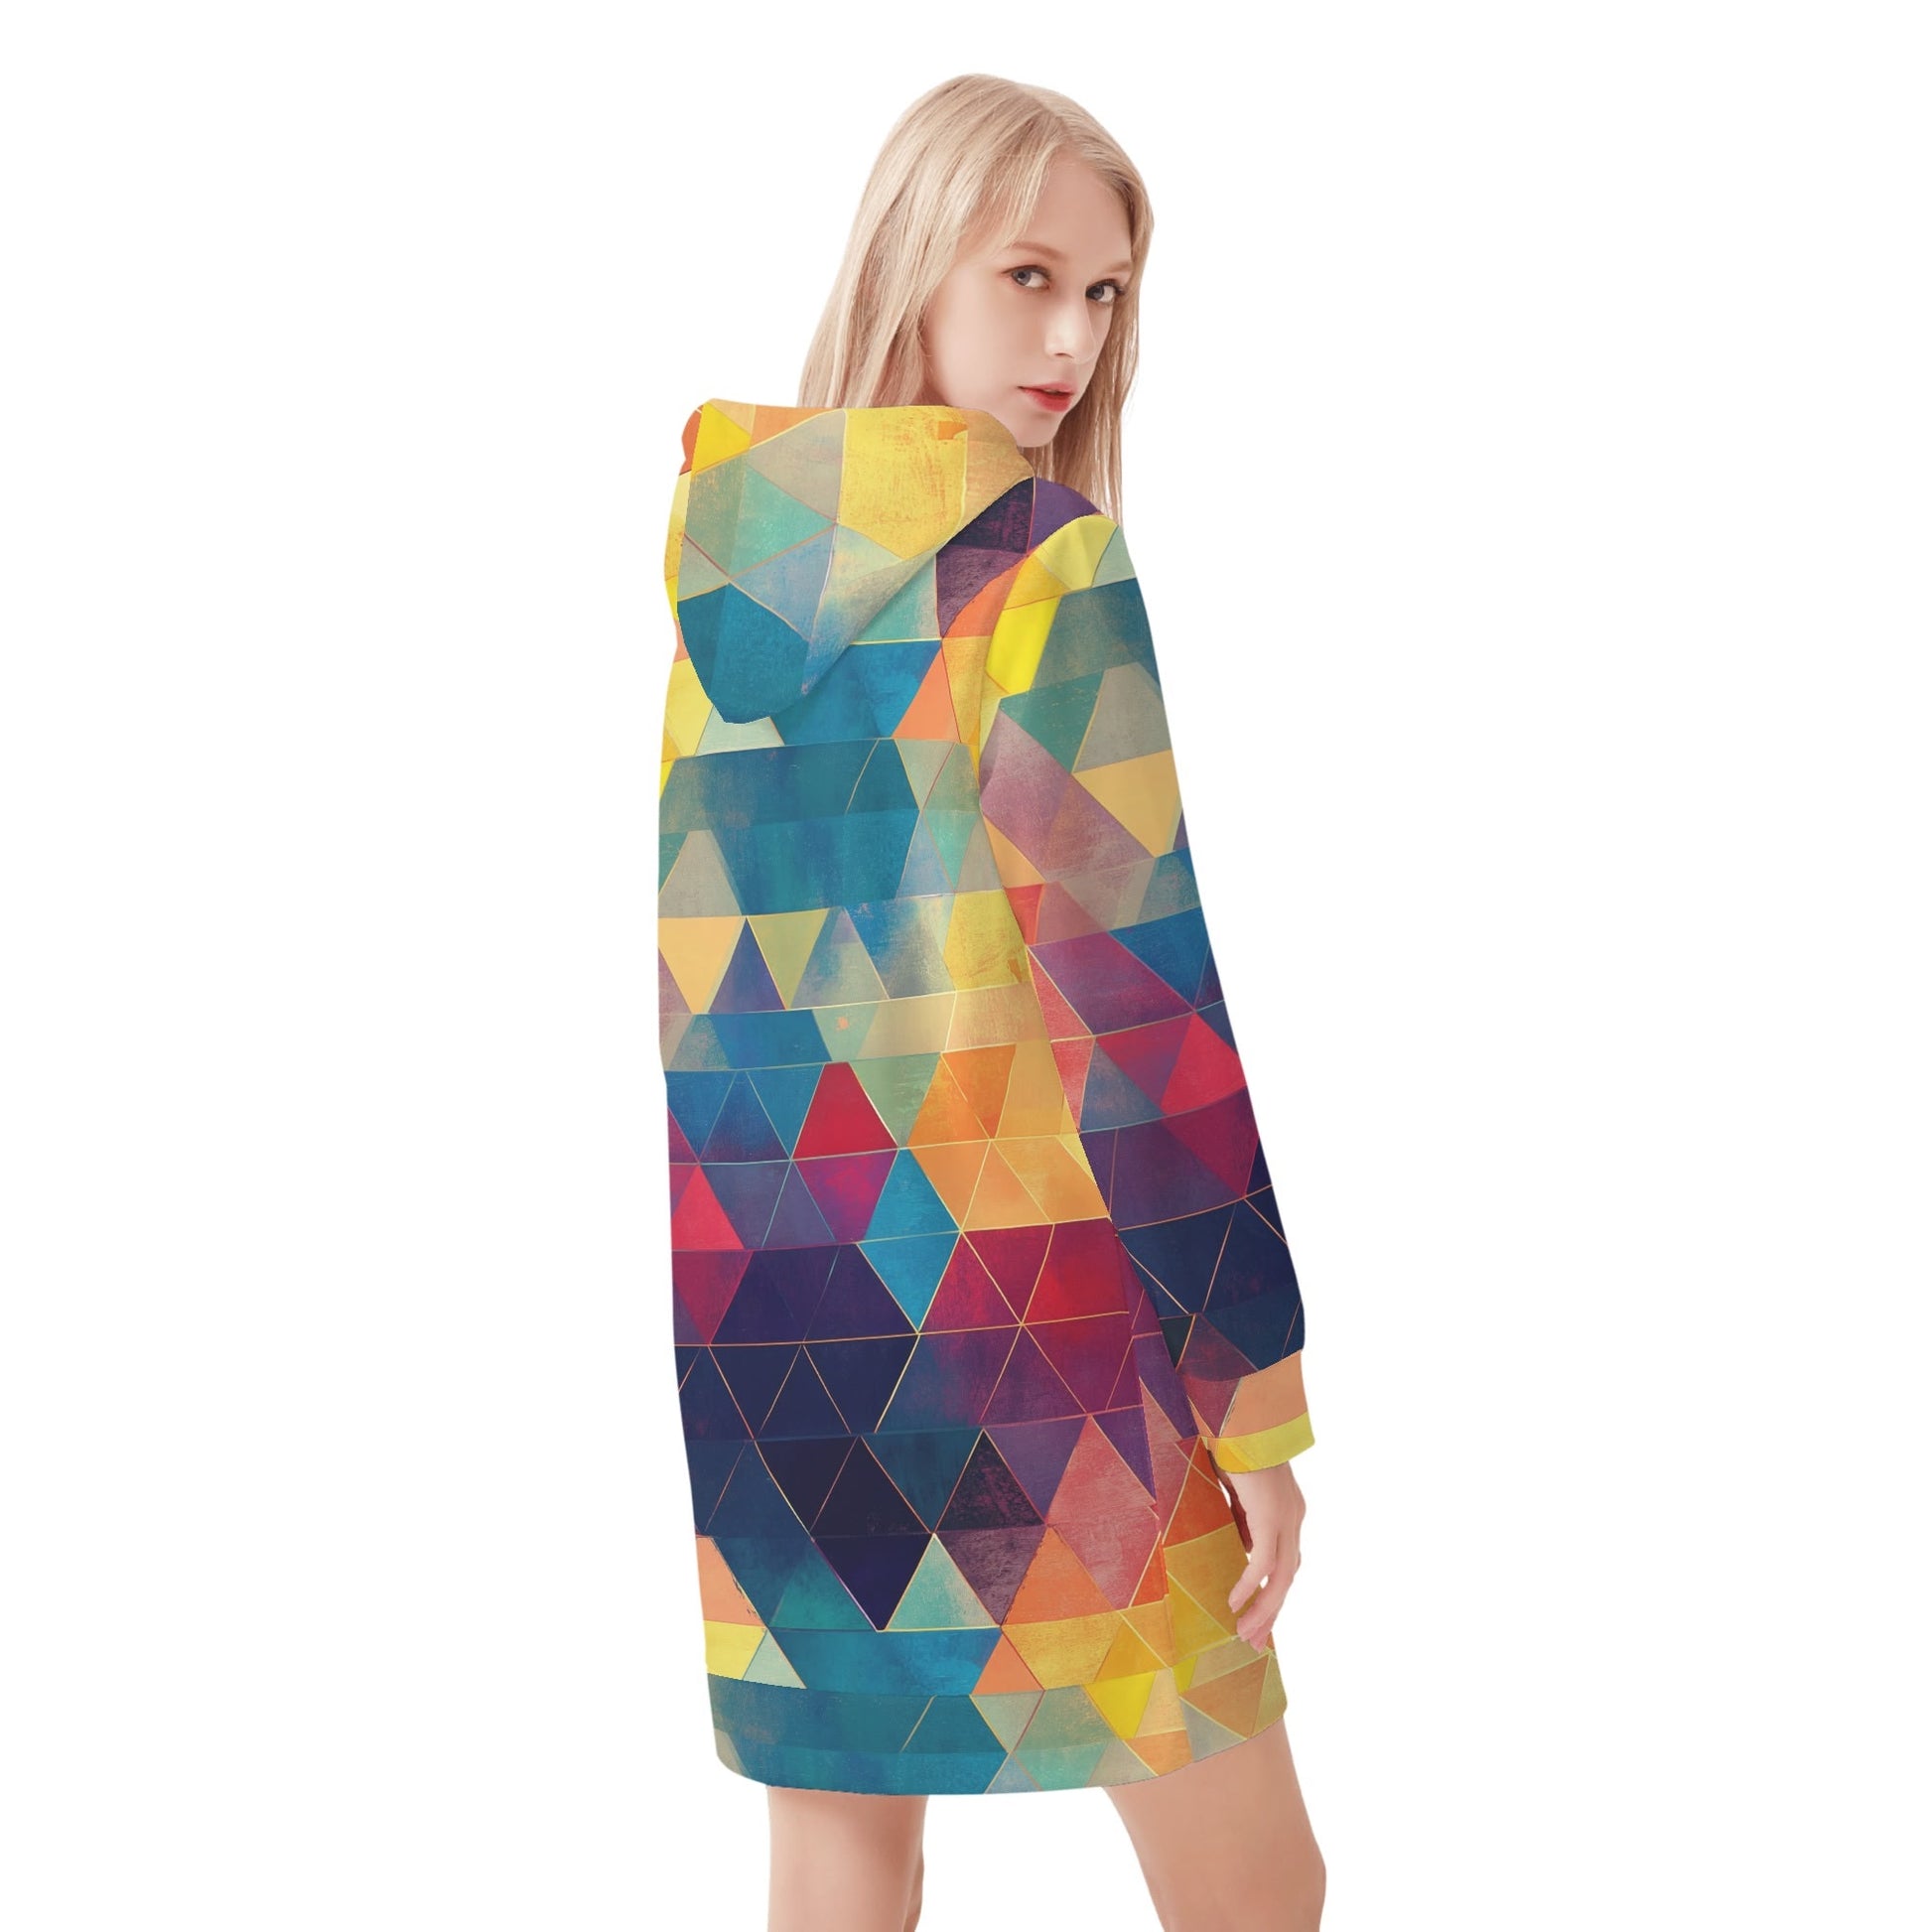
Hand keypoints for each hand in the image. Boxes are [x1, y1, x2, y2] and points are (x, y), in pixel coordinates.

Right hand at [1219, 1459, 1305, 1650]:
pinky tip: (1234, 1602)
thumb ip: (1242, 1518)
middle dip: (1270, 1611)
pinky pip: (1262, 1562)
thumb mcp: (1237, 1490)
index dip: (1272, 1592)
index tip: (1257, 1618)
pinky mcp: (1270, 1516)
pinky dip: (1249, 1585)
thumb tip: (1239, 1546)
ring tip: (1245, 1632)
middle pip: (1288, 1577)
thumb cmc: (1234, 1444)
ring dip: (1263, 1608)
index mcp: (1288, 1511)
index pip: (1286, 1563)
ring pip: (1281, 1577)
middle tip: (1253, 1640)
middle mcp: (1293, 1518)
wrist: (1241, 1418)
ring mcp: (1285, 1518)